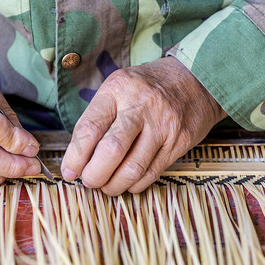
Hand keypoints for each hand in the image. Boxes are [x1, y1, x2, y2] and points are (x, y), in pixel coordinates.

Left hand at [61, 57, 226, 195]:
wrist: (195, 79)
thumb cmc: (146, 87)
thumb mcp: (118, 88)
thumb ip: (98, 118)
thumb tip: (78, 159)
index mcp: (118, 89)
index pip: (89, 128)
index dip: (74, 157)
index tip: (69, 172)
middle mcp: (141, 105)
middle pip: (111, 151)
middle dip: (94, 175)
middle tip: (88, 181)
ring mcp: (163, 125)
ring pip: (132, 169)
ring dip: (113, 185)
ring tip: (106, 186)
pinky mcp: (179, 142)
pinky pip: (151, 173)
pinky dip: (134, 184)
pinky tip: (127, 182)